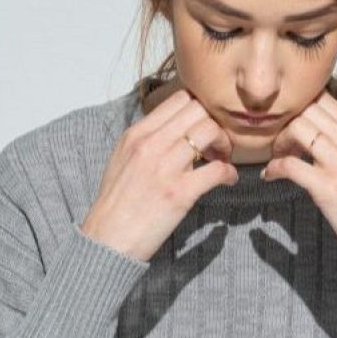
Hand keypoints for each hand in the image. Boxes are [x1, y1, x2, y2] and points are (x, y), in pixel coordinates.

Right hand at [81, 87, 237, 261]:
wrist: (107, 239)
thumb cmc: (117, 202)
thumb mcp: (123, 158)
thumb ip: (147, 139)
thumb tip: (174, 130)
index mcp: (136, 134)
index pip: (180, 98)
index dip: (199, 109)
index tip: (201, 128)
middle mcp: (150, 145)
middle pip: (199, 110)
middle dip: (215, 123)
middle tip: (216, 145)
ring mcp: (165, 168)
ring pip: (210, 131)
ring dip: (224, 145)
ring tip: (221, 160)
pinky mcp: (179, 193)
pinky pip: (217, 169)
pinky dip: (229, 173)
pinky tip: (227, 180)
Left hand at [261, 89, 336, 264]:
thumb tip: (324, 136)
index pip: (325, 100)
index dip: (301, 106)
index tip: (291, 125)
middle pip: (309, 110)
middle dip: (287, 122)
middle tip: (280, 142)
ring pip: (298, 129)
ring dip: (279, 141)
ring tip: (278, 157)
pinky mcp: (328, 189)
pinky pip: (290, 165)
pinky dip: (274, 168)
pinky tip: (271, 176)